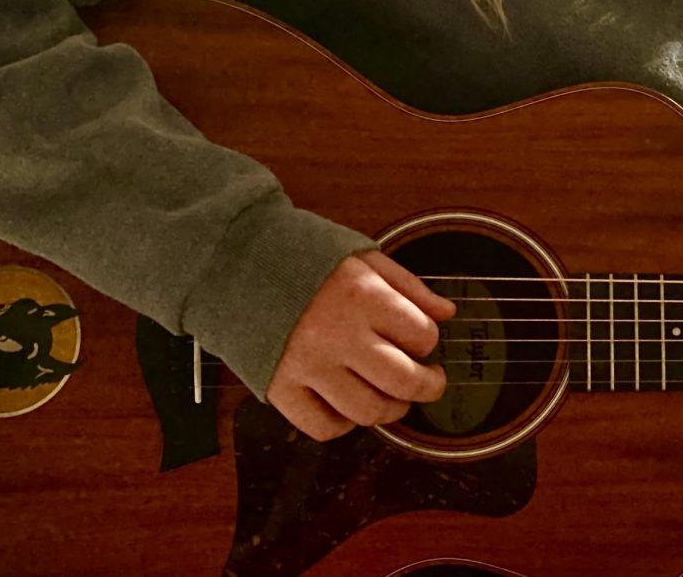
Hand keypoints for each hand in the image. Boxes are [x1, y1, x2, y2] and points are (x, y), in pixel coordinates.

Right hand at [265, 250, 455, 441]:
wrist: (235, 262)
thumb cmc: (302, 258)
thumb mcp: (362, 256)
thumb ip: (409, 286)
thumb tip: (447, 313)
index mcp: (363, 295)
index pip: (423, 336)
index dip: (428, 340)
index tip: (420, 339)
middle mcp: (339, 334)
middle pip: (404, 381)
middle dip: (429, 386)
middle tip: (429, 382)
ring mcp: (308, 365)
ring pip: (369, 411)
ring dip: (391, 410)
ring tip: (392, 396)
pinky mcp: (280, 387)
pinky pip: (323, 427)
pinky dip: (343, 425)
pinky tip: (347, 406)